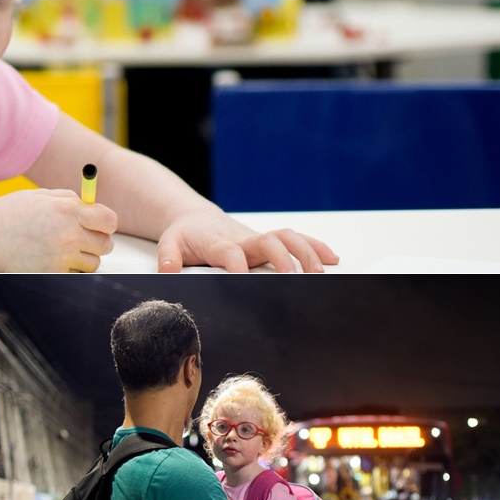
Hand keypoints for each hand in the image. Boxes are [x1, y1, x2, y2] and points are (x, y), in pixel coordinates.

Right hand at [0, 189, 117, 271]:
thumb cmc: (9, 215)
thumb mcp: (40, 196)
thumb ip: (69, 199)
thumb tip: (92, 205)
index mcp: (68, 210)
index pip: (109, 220)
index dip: (106, 223)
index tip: (100, 225)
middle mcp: (68, 234)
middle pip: (106, 245)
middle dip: (97, 242)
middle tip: (82, 239)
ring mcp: (61, 258)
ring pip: (92, 264)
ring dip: (82, 259)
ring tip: (61, 250)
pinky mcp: (53, 275)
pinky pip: (75, 276)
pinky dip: (67, 271)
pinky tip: (50, 260)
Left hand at [155, 209, 337, 272]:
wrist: (193, 218)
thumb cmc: (185, 234)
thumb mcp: (168, 244)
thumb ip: (168, 258)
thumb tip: (166, 271)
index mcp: (218, 243)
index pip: (231, 253)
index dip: (238, 267)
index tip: (246, 282)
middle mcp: (242, 239)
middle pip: (269, 241)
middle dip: (284, 258)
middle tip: (296, 279)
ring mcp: (258, 239)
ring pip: (288, 237)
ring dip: (306, 252)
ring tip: (321, 273)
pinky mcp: (268, 240)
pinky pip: (296, 238)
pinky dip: (315, 246)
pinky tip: (332, 259)